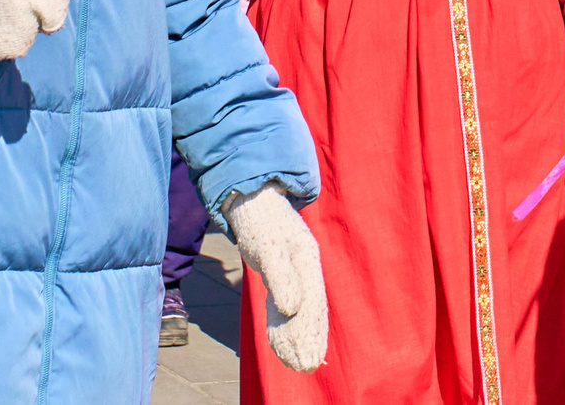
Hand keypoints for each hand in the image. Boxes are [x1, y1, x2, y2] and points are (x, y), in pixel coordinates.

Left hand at [225, 185, 326, 371]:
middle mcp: (305, 268)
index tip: (309, 358)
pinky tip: (283, 342)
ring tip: (301, 363)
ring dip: (300, 337)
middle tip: (307, 367)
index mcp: (308, 260)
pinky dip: (287, 325)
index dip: (312, 333)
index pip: (313, 304)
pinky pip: (288, 304)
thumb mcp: (268, 247)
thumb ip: (281, 277)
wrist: (251, 198)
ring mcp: (295, 270)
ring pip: (301, 310)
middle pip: (311, 310)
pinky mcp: (282, 273)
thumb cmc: (259, 221)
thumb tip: (292, 309)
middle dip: (310, 340)